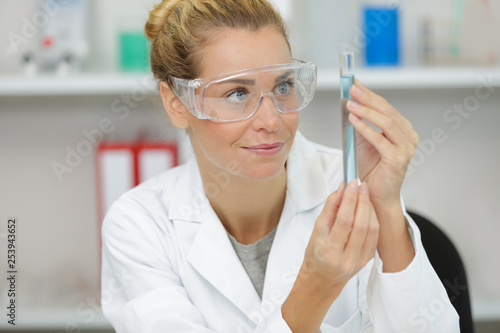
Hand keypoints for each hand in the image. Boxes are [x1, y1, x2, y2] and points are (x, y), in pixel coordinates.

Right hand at [299, 181, 378, 290]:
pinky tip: (367, 209)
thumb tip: (341, 190)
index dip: (349, 200)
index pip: (344, 221)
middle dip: (362, 201)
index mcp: (330, 251)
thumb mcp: (316, 231)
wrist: (322, 279)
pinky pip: (375, 235)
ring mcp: (360, 260)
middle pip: (361, 224)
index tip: (350, 184)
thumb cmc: (315, 255)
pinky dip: (372, 219)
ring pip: (371, 229)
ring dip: (369, 208)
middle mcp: (347, 258)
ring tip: (364, 194)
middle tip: (360, 185)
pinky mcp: (368, 259)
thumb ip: (329, 209)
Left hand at [346, 79, 418, 206]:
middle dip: (367, 98)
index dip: (370, 94)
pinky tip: (353, 120)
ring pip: (385, 122)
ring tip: (350, 104)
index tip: (355, 83)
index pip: (386, 107)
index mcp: (403, 130)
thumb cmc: (371, 170)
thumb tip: (350, 103)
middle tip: (352, 88)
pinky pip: (380, 140)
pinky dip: (365, 128)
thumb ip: (361, 124)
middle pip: (387, 111)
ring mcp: (406, 148)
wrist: (375, 195)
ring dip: (366, 111)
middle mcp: (408, 137)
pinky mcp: (398, 159)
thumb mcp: (363, 141)